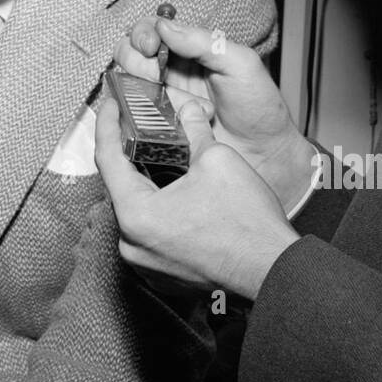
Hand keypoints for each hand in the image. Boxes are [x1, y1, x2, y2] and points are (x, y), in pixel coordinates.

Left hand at [95, 96, 298, 300]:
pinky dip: (159, 211)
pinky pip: (151, 234)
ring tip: (162, 158)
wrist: (274, 271)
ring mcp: (146, 264)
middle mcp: (132, 245)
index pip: (107, 159)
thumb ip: (193, 131)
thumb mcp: (217, 160)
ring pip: (137, 211)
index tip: (109, 108)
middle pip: (121, 187)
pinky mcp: (162, 274)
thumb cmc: (249, 228)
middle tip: (139, 127)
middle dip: (131, 154)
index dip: (106, 125)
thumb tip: (188, 112)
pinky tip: (177, 193)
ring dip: (147, 184)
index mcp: (136, 216)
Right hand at [112, 15, 316, 215]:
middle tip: (156, 73)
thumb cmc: (260, 108)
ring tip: (173, 102)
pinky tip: (163, 120)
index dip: (144, 33)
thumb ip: (202, 41)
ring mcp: (162, 101)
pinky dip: (140, 114)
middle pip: (130, 53)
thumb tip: (164, 25)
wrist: (266, 156)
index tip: (152, 46)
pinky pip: (133, 116)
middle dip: (136, 60)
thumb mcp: (240, 64)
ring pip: (128, 83)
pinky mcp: (157, 128)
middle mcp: (172, 72)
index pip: (153, 29)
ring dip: (142, 88)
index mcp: (191, 51)